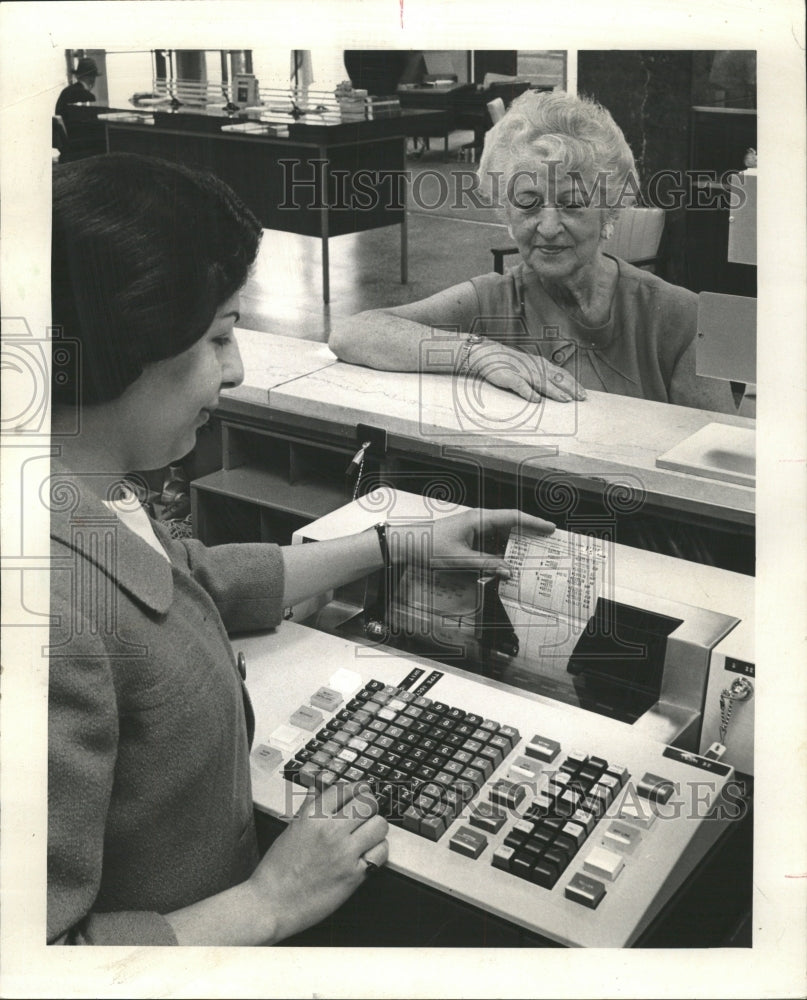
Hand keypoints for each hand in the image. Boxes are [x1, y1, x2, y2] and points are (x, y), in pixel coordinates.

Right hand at [248, 782, 387, 942]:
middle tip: (367, 814)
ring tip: (369, 835)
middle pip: (368, 803)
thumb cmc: (277, 869)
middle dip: (371, 806)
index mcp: (313, 816)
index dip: (358, 789)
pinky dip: (378, 851)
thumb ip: (308, 807)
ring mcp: (343, 852)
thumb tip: (317, 789)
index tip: (360, 793)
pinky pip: (380, 852)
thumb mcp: (291, 829)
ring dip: (377, 829)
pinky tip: (369, 854)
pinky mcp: (353, 875)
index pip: (348, 788)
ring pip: (379, 825)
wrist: (271, 903)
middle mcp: (330, 829)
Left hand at [388, 507, 554, 578]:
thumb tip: (508, 571)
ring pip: (501, 537)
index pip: (513, 517)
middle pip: (510, 526)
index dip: (533, 523)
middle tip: (546, 546)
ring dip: (514, 548)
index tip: (549, 529)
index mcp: (479, 519)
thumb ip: (486, 565)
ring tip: (530, 559)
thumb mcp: (460, 559)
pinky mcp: (469, 539)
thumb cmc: (429, 546)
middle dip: (529, 536)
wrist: (407, 544)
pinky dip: (500, 554)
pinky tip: (507, 566)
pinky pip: (490, 544)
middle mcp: (478, 521)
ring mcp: (474, 529)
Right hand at [471, 340, 586, 402]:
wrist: (487, 354)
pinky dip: (528, 392)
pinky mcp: (509, 377)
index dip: (573, 384)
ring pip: (542, 382)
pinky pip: (520, 385)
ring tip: (566, 399)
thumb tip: (555, 386)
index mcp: (540, 364)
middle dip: (570, 388)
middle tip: (582, 398)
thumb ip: (541, 375)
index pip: (561, 374)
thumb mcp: (529, 366)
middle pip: (556, 378)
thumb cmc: (508, 362)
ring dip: (555, 391)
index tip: (583, 393)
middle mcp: (535, 367)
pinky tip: (536, 400)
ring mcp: (522, 372)